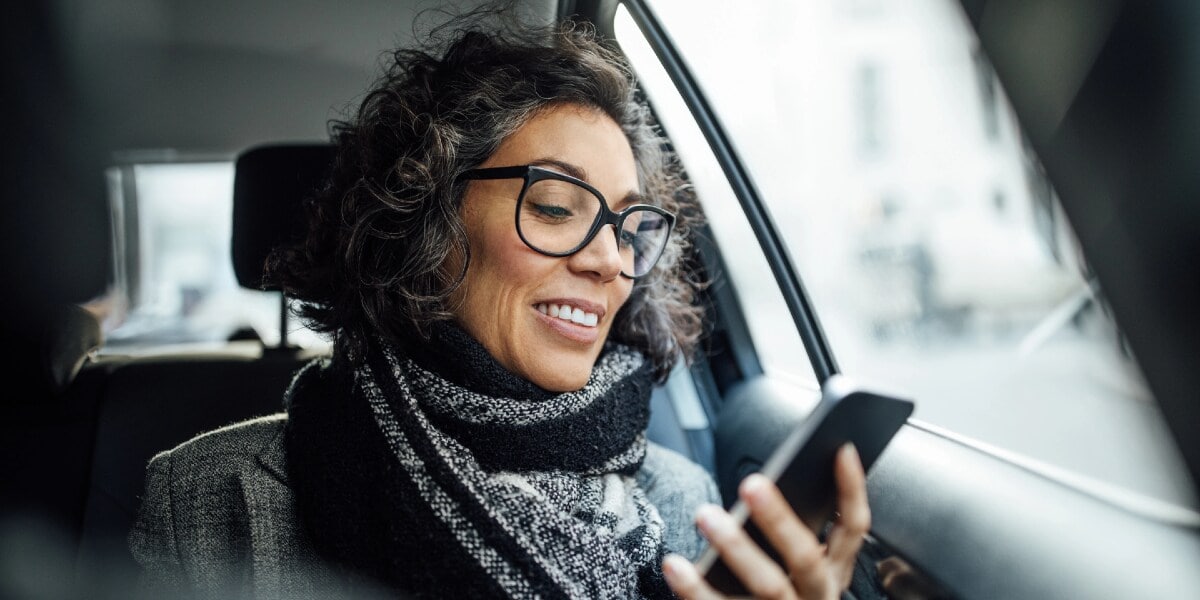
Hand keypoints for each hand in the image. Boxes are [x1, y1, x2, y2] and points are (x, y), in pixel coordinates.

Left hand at [663, 443, 869, 599]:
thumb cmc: (783, 596)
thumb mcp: (801, 573)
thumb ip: (791, 536)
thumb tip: (762, 486)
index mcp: (833, 574)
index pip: (853, 529)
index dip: (852, 490)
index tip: (840, 449)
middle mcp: (818, 597)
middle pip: (806, 558)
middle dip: (779, 520)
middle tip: (752, 484)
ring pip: (768, 586)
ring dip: (737, 548)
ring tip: (705, 515)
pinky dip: (696, 589)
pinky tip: (674, 565)